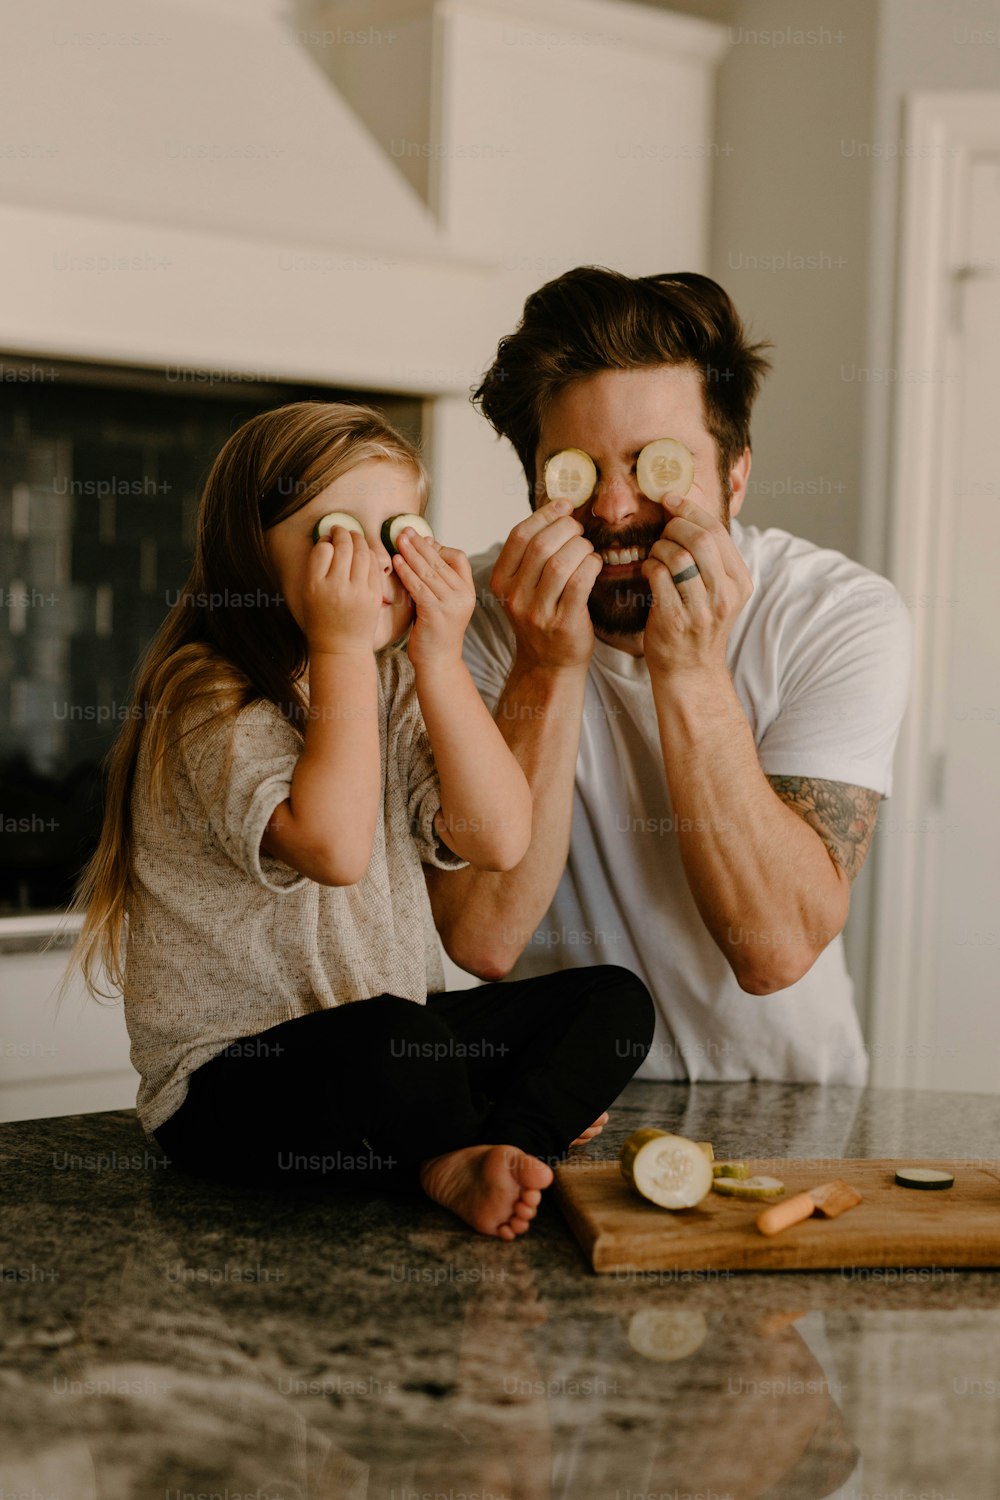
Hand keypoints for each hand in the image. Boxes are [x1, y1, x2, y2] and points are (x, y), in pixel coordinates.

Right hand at [302, 527, 381, 654]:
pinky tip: (364, 552)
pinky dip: (369, 554)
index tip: (327, 541)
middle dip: (342, 533)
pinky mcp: (373, 595)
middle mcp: (336, 587)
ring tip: (353, 536)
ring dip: (358, 539)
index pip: (323, 549)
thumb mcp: (309, 594)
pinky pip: (373, 566)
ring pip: (361, 552)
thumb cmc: (321, 618)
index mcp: (315, 586)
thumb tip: (328, 540)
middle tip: (340, 530)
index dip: (325, 540)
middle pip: (343, 547)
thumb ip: (316, 568)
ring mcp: (357, 591)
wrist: (341, 646)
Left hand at [392, 530, 475, 670]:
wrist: (438, 663)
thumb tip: (423, 550)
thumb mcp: (442, 602)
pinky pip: (419, 586)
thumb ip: (436, 580)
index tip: (422, 540)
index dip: (439, 547)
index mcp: (468, 591)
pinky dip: (406, 572)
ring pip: (428, 571)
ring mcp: (451, 605)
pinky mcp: (436, 613)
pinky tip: (396, 562)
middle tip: (404, 531)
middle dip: (420, 544)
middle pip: (440, 561)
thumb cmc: (434, 632)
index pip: (459, 557)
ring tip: (397, 541)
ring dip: (411, 554)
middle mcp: (463, 596)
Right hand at [490, 498, 601, 671]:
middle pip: (541, 546)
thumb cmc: (542, 617)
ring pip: (560, 562)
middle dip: (567, 529)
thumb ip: (532, 554)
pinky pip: (580, 582)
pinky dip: (591, 566)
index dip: (545, 515)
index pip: (519, 536)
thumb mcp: (524, 586)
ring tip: (586, 549)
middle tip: (579, 531)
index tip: (565, 506)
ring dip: (580, 547)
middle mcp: (514, 597)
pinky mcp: (563, 623)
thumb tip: (559, 508)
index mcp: (501, 582)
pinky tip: (594, 565)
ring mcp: (537, 612)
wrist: (548, 663)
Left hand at [640, 495, 752, 677]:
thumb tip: (684, 512)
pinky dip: (649, 567)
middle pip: (699, 540)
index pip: (717, 532)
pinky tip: (648, 572)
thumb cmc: (699, 625)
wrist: (690, 672)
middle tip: (663, 532)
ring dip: (659, 548)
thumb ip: (711, 559)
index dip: (690, 510)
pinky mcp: (675, 620)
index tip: (670, 499)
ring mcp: (701, 609)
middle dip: (674, 527)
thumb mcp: (719, 592)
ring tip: (656, 556)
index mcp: (740, 582)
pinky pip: (658, 576)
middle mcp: (725, 595)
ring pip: (677, 556)